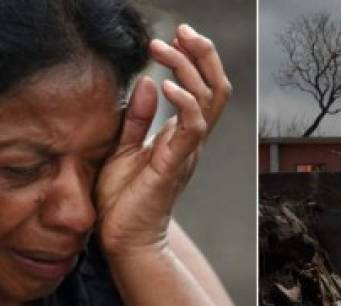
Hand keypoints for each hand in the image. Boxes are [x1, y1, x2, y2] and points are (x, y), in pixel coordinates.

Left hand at [95, 24, 231, 258]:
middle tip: (181, 31)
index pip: (203, 89)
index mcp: (181, 136)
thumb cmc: (124, 200)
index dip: (196, 58)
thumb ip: (136, 117)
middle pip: (216, 88)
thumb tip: (144, 81)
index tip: (176, 36)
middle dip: (204, 54)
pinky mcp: (174, 165)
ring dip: (189, 68)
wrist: (123, 238)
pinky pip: (192, 128)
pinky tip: (166, 85)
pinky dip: (183, 102)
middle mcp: (190, 141)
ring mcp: (186, 152)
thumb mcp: (124, 147)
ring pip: (209, 100)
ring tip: (163, 50)